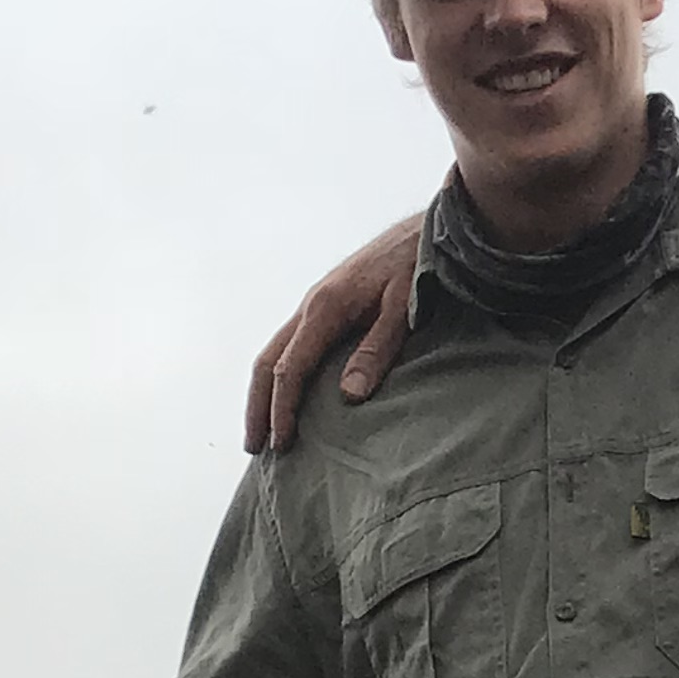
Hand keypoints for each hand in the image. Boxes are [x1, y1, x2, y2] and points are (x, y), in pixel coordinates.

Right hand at [244, 216, 420, 453]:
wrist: (423, 231)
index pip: (291, 368)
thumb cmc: (416, 266)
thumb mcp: (403, 309)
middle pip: (268, 362)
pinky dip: (279, 375)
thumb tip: (349, 395)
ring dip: (263, 393)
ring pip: (274, 352)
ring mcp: (313, 304)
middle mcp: (310, 305)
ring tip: (263, 430)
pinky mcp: (323, 306)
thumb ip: (377, 350)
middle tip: (255, 447)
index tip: (282, 444)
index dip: (282, 409)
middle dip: (258, 407)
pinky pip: (290, 345)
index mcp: (325, 307)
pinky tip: (287, 396)